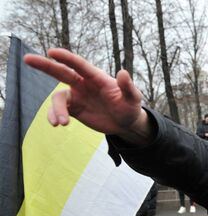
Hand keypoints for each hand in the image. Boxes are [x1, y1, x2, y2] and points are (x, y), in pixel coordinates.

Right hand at [23, 48, 150, 143]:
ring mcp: (77, 96)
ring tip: (62, 123)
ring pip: (58, 98)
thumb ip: (128, 87)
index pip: (79, 65)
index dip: (66, 58)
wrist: (125, 124)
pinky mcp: (74, 109)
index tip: (51, 51)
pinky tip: (56, 125)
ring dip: (56, 109)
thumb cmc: (130, 107)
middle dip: (44, 65)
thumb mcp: (133, 99)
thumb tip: (123, 73)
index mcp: (96, 77)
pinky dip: (54, 116)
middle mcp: (83, 84)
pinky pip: (59, 110)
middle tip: (27, 59)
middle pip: (61, 72)